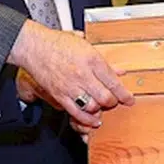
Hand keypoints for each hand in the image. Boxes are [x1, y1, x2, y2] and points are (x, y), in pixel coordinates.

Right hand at [6, 21, 134, 128]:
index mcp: (92, 59)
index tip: (129, 99)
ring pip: (92, 106)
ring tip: (101, 107)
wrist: (34, 47)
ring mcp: (70, 86)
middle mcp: (82, 74)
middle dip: (112, 102)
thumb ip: (104, 62)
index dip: (124, 94)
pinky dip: (86, 119)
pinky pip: (76, 112)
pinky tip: (92, 119)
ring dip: (100, 110)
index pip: (113, 82)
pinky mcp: (59, 95)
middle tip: (113, 102)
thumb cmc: (58, 43)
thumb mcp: (86, 46)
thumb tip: (119, 71)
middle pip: (105, 97)